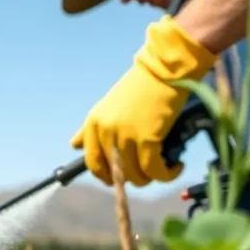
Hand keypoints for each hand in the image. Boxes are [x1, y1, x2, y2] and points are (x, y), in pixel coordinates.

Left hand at [71, 15, 217, 186]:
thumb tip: (74, 145)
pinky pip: (154, 170)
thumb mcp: (106, 108)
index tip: (116, 180)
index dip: (105, 176)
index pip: (92, 163)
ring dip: (151, 178)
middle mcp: (105, 132)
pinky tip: (175, 167)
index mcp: (93, 124)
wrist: (164, 70)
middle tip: (145, 175)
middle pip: (114, 173)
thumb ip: (90, 130)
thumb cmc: (139, 87)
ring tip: (163, 168)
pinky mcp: (147, 139)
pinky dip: (167, 174)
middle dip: (131, 179)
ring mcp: (125, 136)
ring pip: (135, 176)